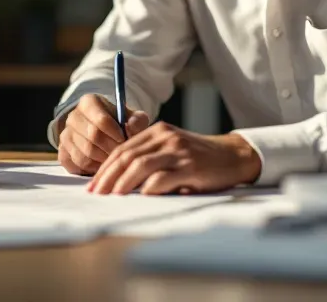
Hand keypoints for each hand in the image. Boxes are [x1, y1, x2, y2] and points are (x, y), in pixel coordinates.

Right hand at [57, 94, 151, 175]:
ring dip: (101, 160)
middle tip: (121, 154)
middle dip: (110, 149)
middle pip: (93, 137)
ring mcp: (65, 135)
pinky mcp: (62, 152)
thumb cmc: (121, 124)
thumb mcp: (133, 118)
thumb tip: (130, 128)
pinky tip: (101, 165)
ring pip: (84, 153)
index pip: (101, 120)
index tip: (125, 140)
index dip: (116, 134)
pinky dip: (91, 169)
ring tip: (113, 159)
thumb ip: (137, 121)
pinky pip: (76, 164)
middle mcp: (73, 116)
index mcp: (89, 102)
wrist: (104, 133)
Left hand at [87, 124, 260, 194]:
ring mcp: (178, 151)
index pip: (122, 148)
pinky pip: (164, 177)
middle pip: (127, 156)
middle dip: (108, 176)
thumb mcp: (171, 149)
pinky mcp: (191, 166)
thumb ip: (149, 158)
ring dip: (123, 182)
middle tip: (96, 193)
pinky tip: (140, 196)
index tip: (93, 184)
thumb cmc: (198, 157)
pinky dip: (150, 187)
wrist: (233, 156)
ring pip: (141, 165)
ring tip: (113, 196)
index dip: (105, 167)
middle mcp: (166, 137)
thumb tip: (118, 182)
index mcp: (157, 131)